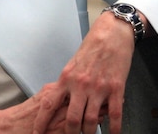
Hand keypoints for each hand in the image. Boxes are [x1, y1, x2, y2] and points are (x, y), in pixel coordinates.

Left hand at [31, 10, 136, 133]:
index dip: (42, 122)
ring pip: (91, 120)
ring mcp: (98, 87)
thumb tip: (63, 100)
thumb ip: (68, 82)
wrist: (112, 33)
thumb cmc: (92, 47)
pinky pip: (114, 114)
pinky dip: (114, 128)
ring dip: (90, 133)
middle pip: (71, 118)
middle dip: (70, 133)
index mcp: (66, 78)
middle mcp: (80, 85)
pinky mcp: (115, 88)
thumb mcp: (73, 64)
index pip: (49, 104)